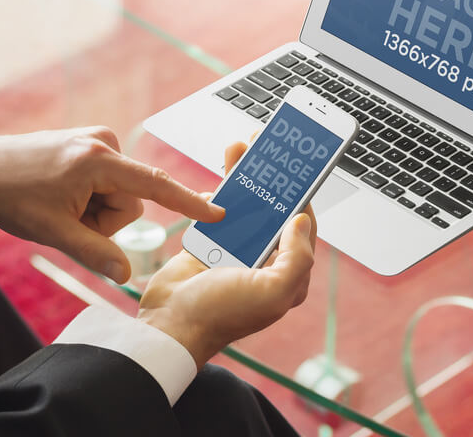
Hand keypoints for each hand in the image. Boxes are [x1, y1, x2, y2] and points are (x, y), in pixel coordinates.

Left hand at [0, 126, 223, 283]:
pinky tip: (64, 195)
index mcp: (98, 162)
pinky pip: (108, 182)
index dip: (187, 202)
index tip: (217, 211)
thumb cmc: (12, 196)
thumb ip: (94, 252)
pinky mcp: (90, 145)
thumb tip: (126, 274)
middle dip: (106, 219)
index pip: (154, 185)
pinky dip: (92, 197)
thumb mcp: (53, 231)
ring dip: (97, 210)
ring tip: (62, 206)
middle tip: (69, 218)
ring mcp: (97, 142)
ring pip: (119, 194)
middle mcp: (104, 144)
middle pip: (131, 199)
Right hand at [136, 140, 317, 369]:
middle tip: (267, 149)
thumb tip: (302, 221)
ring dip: (243, 178)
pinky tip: (218, 178)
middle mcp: (264, 263)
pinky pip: (218, 212)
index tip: (296, 172)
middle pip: (272, 211)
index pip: (302, 229)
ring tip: (240, 148)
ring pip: (245, 206)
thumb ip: (297, 257)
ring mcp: (235, 252)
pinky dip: (219, 194)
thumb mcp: (272, 292)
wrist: (170, 324)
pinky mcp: (209, 245)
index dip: (300, 198)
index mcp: (285, 276)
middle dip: (270, 179)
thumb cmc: (219, 314)